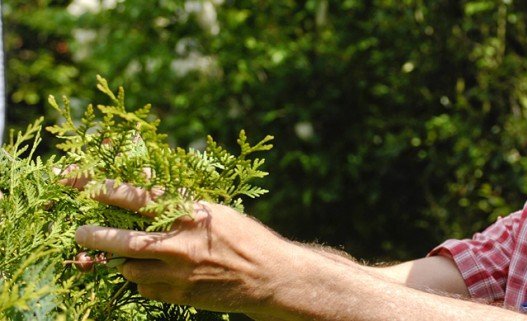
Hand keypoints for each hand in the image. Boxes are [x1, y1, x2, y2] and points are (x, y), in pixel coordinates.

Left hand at [72, 180, 292, 314]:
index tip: (70, 181)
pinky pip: (144, 288)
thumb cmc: (243, 237)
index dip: (98, 188)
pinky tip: (162, 274)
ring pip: (128, 269)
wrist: (269, 277)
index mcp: (188, 214)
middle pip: (121, 240)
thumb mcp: (212, 209)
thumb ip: (175, 200)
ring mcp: (178, 273)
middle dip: (93, 236)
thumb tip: (140, 179)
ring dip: (125, 262)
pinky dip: (144, 280)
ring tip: (136, 256)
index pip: (134, 196)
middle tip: (78, 233)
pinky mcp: (178, 296)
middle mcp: (179, 243)